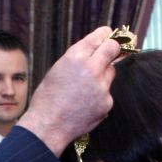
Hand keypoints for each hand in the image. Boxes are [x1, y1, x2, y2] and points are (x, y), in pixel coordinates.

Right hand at [18, 27, 118, 155]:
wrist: (47, 126)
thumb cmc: (47, 99)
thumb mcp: (57, 70)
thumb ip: (77, 60)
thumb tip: (94, 52)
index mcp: (75, 57)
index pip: (101, 36)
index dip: (106, 35)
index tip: (109, 36)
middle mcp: (91, 68)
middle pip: (113, 49)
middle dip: (114, 49)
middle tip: (112, 52)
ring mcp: (101, 86)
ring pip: (111, 72)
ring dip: (103, 75)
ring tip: (85, 89)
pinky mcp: (107, 102)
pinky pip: (107, 93)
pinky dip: (99, 97)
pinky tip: (85, 104)